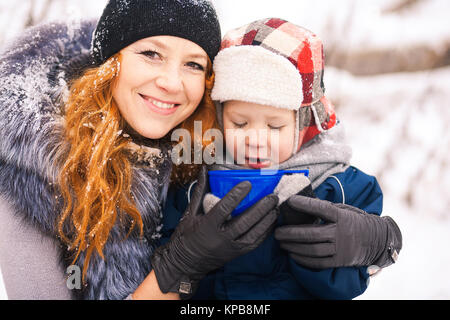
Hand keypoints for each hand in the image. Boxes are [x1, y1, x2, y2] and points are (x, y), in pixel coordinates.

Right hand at [151, 166, 278, 296]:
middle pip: (244, 222)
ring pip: (252, 234)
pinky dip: (264, 232)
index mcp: (207, 226)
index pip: (224, 209)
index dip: (236, 196)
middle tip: (272, 196)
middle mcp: (220, 238)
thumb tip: (204, 169)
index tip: (248, 184)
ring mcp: (230, 248)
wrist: (185, 263)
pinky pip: (254, 243)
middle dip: (260, 209)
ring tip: (275, 207)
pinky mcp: (236, 254)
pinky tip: (270, 222)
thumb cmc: (186, 236)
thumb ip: (200, 191)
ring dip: (266, 220)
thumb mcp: (190, 212)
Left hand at [274, 195, 401, 268]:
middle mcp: (340, 233)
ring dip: (293, 247)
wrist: (376, 240)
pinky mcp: (339, 261)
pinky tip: (292, 255)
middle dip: (291, 233)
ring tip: (281, 243)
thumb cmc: (354, 220)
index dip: (305, 204)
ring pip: (312, 250)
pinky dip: (303, 259)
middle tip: (277, 232)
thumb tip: (302, 203)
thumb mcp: (344, 209)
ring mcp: (340, 248)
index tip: (289, 201)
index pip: (321, 209)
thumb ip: (326, 208)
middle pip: (311, 233)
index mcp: (341, 216)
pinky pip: (318, 262)